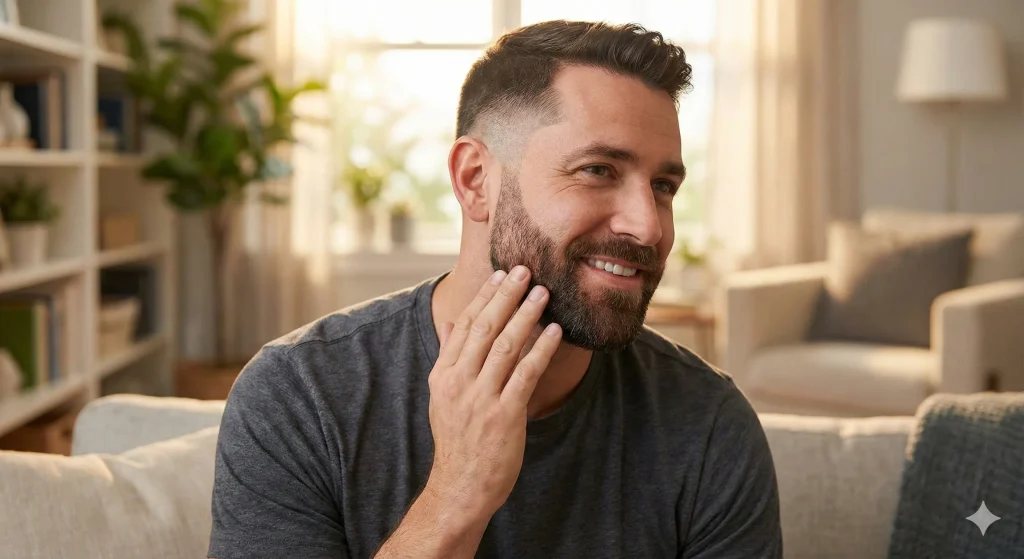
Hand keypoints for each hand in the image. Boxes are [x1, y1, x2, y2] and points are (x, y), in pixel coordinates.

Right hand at [425, 265, 561, 521]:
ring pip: (506, 346)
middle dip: (506, 296)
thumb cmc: (458, 440)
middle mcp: (459, 383)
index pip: (465, 325)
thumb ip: (449, 357)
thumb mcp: (442, 396)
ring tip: (543, 294)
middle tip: (526, 271)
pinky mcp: (504, 416)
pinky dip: (541, 349)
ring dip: (526, 315)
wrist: (460, 487)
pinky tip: (555, 331)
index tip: (501, 275)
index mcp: (443, 375)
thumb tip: (451, 321)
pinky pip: (526, 374)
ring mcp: (481, 399)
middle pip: (485, 328)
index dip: (484, 297)